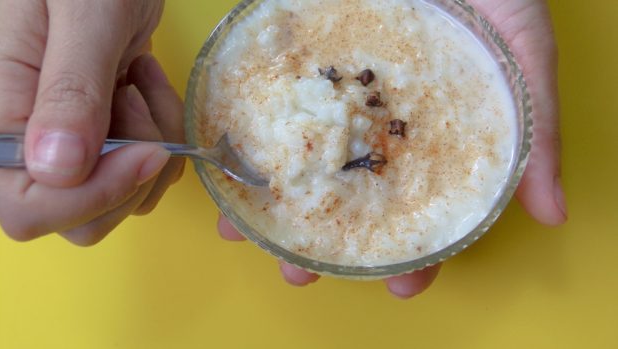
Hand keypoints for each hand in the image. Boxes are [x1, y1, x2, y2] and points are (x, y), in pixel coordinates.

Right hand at [0, 1, 184, 244]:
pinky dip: (163, 132)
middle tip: (134, 98)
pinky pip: (144, 169)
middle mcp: (29, 141)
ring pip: (121, 198)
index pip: (26, 209)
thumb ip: (69, 89)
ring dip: (154, 146)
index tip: (146, 152)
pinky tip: (145, 81)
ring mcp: (68, 141)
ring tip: (139, 79)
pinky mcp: (103, 133)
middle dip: (132, 172)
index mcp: (1, 115)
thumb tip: (58, 168)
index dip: (93, 196)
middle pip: (80, 217)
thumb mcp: (82, 12)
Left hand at [218, 0, 565, 297]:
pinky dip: (244, 138)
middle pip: (346, 193)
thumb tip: (551, 211)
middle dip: (319, 239)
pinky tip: (222, 171)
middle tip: (298, 273)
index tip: (398, 286)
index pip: (418, 205)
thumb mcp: (522, 54)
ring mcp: (335, 92)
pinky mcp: (300, 61)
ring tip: (243, 234)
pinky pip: (267, 105)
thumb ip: (534, 129)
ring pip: (298, 158)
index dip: (412, 251)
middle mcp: (376, 120)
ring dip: (267, 201)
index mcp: (427, 133)